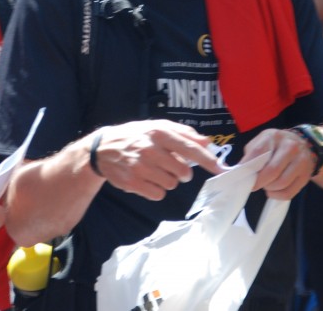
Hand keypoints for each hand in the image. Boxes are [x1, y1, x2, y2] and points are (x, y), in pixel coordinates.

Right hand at [91, 120, 221, 200]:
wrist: (102, 149)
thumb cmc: (136, 136)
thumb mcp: (157, 127)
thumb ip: (183, 133)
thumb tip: (207, 142)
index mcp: (159, 133)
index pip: (189, 148)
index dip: (207, 160)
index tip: (220, 169)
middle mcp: (150, 149)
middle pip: (183, 171)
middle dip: (182, 172)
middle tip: (172, 167)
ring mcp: (140, 167)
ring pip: (171, 184)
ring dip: (168, 180)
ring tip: (155, 171)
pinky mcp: (132, 182)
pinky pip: (158, 194)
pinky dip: (156, 190)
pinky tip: (147, 180)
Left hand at [242, 128, 314, 199]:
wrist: (304, 145)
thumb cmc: (276, 145)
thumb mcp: (262, 142)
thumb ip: (250, 154)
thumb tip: (238, 171)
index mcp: (273, 136)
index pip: (258, 153)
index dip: (249, 168)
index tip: (243, 177)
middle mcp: (289, 147)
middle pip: (271, 171)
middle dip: (259, 182)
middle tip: (253, 185)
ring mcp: (300, 161)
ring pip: (280, 183)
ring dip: (269, 188)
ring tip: (266, 184)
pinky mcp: (305, 176)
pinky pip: (289, 193)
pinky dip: (277, 195)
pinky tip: (273, 190)